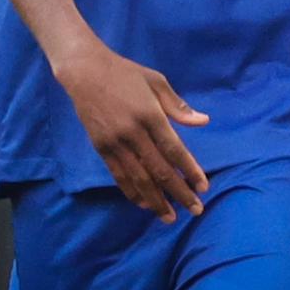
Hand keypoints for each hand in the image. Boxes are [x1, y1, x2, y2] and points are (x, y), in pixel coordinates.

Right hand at [53, 41, 210, 221]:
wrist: (85, 72)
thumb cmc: (126, 74)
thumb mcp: (156, 81)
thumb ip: (178, 106)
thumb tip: (203, 121)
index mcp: (150, 115)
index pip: (174, 150)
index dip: (189, 171)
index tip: (203, 187)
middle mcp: (133, 133)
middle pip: (159, 170)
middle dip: (179, 193)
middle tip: (195, 210)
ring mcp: (115, 143)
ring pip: (138, 179)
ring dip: (156, 200)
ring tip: (170, 216)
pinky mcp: (101, 148)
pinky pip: (119, 175)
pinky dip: (132, 192)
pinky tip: (144, 204)